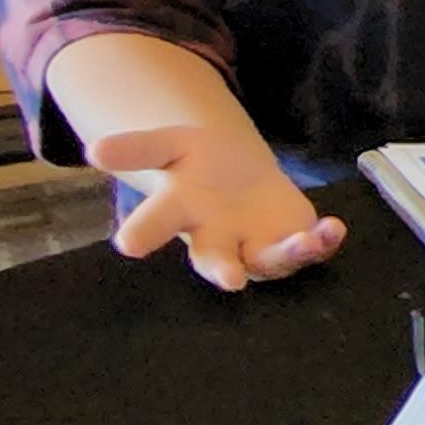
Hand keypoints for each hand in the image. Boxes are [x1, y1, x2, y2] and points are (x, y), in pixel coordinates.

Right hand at [85, 122, 345, 291]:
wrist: (237, 173)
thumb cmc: (196, 164)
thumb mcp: (168, 144)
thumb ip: (136, 148)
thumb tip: (92, 148)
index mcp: (179, 212)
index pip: (156, 223)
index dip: (142, 234)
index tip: (127, 245)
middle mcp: (216, 238)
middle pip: (215, 258)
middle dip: (221, 269)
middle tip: (228, 280)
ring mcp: (255, 245)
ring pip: (268, 260)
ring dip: (286, 254)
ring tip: (302, 240)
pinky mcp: (290, 242)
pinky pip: (309, 248)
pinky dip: (322, 241)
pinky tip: (332, 228)